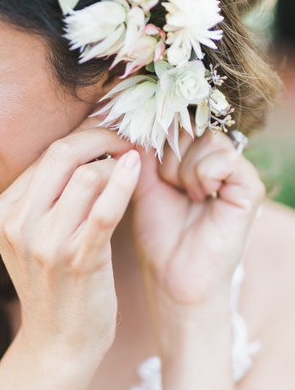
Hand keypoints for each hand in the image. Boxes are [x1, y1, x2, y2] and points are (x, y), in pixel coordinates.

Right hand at [0, 128, 140, 361]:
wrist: (58, 344)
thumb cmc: (56, 285)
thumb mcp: (33, 237)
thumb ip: (48, 194)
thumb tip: (87, 142)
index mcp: (1, 213)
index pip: (45, 156)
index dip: (84, 137)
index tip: (110, 132)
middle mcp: (16, 224)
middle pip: (62, 155)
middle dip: (102, 137)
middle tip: (128, 137)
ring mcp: (44, 243)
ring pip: (87, 174)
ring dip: (116, 167)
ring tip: (131, 171)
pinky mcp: (78, 260)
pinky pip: (105, 208)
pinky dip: (124, 183)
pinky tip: (137, 168)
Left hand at [131, 130, 264, 308]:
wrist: (171, 273)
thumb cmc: (157, 231)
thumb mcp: (141, 181)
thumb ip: (143, 147)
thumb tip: (140, 115)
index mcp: (194, 155)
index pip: (179, 121)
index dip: (159, 140)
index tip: (153, 171)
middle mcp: (217, 159)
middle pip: (192, 127)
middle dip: (169, 158)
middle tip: (170, 188)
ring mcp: (236, 171)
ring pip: (207, 140)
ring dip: (183, 169)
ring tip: (184, 195)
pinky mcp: (249, 187)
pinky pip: (225, 159)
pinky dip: (203, 176)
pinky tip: (200, 199)